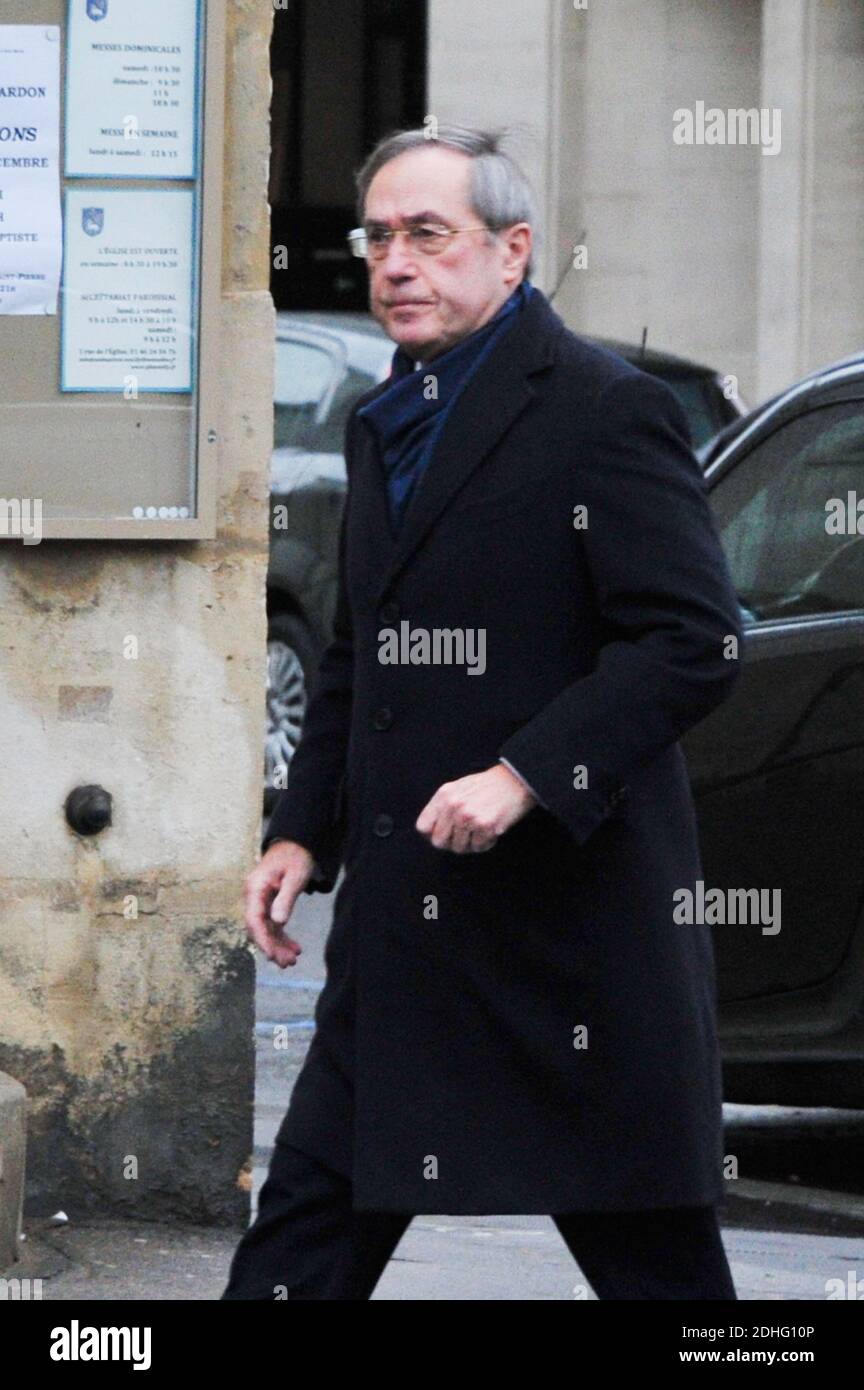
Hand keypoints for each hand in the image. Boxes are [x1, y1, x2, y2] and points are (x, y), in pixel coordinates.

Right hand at [243, 840, 313, 967]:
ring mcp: (259, 900)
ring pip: (265, 929)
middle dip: (271, 947)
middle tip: (288, 963)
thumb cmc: (296, 856)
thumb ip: (286, 899)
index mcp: (255, 887)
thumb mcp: (295, 876)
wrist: (296, 844)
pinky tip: (294, 948)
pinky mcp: (268, 903)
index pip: (254, 919)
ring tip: (292, 960)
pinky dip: (282, 937)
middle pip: (258, 927)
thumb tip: (278, 922)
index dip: (262, 940)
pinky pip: (272, 924)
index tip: (272, 956)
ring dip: (278, 945)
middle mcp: (253, 895)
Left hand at [415, 763, 537, 852]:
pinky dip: (486, 843)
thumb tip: (428, 832)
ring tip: (480, 829)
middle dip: (451, 842)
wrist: (515, 781)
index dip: (432, 834)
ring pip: (459, 848)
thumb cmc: (488, 786)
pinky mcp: (485, 826)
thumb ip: (442, 807)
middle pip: (439, 842)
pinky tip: (491, 830)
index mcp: (444, 795)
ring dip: (470, 843)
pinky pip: (478, 847)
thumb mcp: (458, 788)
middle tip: (465, 834)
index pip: (423, 827)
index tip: (444, 834)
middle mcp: (453, 805)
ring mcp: (469, 816)